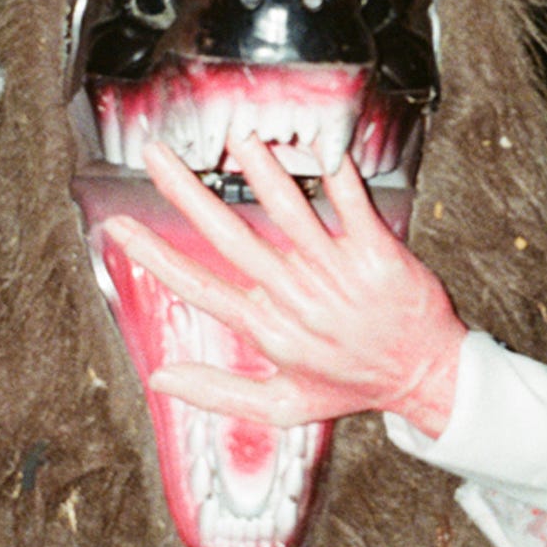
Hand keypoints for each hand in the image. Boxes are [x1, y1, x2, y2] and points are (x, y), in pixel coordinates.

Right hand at [101, 134, 465, 435]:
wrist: (426, 377)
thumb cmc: (354, 387)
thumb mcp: (282, 407)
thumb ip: (218, 392)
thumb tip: (161, 379)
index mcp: (268, 329)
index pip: (198, 287)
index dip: (155, 256)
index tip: (120, 226)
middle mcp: (296, 297)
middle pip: (230, 238)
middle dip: (187, 193)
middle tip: (157, 158)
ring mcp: (336, 272)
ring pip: (289, 211)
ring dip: (260, 171)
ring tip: (234, 139)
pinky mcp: (375, 253)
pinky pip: (350, 203)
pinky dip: (332, 172)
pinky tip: (313, 143)